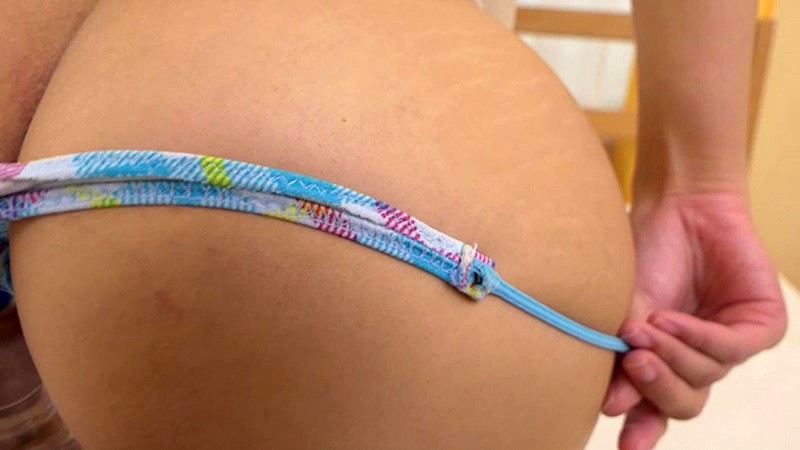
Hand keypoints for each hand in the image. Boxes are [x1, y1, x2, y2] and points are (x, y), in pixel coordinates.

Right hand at [601, 192, 787, 449]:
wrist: (677, 208)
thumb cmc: (645, 255)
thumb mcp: (624, 308)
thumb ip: (623, 353)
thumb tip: (611, 405)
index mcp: (663, 362)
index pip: (655, 410)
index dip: (642, 432)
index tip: (627, 448)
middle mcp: (697, 361)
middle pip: (684, 403)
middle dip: (656, 390)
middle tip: (632, 365)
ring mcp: (730, 346)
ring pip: (705, 377)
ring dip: (672, 356)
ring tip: (644, 329)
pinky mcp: (761, 326)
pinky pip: (731, 350)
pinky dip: (698, 339)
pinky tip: (671, 321)